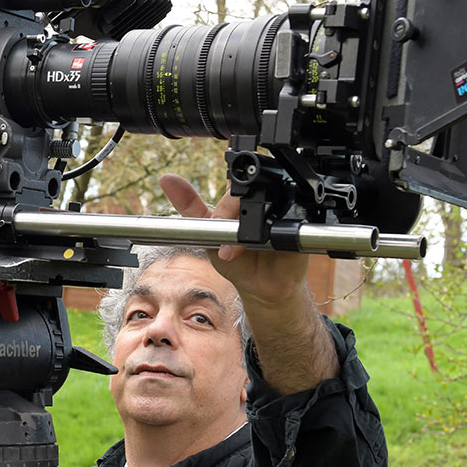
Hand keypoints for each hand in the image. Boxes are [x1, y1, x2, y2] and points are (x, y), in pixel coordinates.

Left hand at [159, 174, 311, 310]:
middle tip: (225, 245)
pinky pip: (287, 227)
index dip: (225, 205)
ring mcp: (284, 212)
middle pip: (254, 193)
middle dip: (235, 218)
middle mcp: (266, 200)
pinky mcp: (298, 228)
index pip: (236, 185)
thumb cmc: (237, 260)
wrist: (262, 288)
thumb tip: (167, 179)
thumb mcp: (207, 234)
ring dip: (250, 231)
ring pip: (269, 207)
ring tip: (235, 252)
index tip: (216, 224)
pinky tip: (263, 251)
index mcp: (244, 197)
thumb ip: (189, 206)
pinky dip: (273, 240)